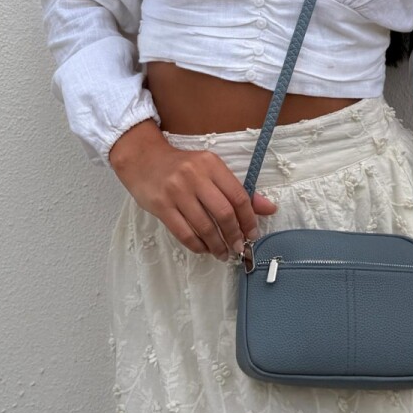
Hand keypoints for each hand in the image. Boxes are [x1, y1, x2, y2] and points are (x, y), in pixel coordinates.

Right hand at [109, 127, 277, 260]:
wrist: (143, 159)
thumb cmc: (182, 166)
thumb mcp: (211, 169)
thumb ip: (237, 189)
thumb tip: (269, 208)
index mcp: (211, 164)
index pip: (238, 195)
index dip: (249, 219)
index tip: (253, 234)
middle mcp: (194, 176)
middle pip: (223, 213)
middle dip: (235, 235)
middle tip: (239, 248)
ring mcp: (176, 191)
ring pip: (204, 226)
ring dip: (217, 245)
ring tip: (223, 253)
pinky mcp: (161, 206)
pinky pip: (184, 233)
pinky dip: (197, 245)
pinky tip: (204, 249)